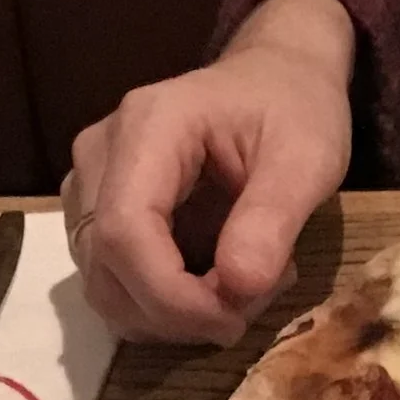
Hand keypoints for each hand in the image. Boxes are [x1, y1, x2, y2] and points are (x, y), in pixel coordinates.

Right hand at [64, 0, 353, 343]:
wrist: (277, 78)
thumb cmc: (295, 108)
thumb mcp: (309, 155)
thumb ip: (273, 217)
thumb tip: (238, 287)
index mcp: (149, 124)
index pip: (125, 230)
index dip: (168, 296)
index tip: (231, 321)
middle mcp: (100, 152)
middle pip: (105, 266)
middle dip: (176, 310)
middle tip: (253, 302)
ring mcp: (90, 182)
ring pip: (103, 284)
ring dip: (169, 313)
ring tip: (243, 284)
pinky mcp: (96, 210)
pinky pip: (112, 279)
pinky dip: (160, 303)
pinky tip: (214, 281)